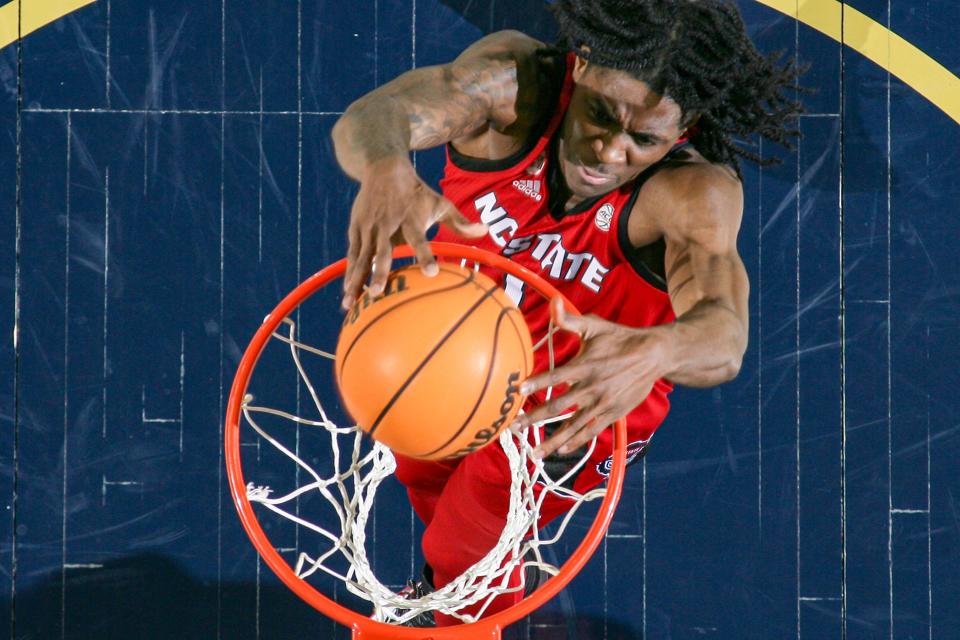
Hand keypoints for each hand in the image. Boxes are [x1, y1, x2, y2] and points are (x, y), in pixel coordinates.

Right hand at [341, 156, 486, 308]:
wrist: (383, 168)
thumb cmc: (417, 192)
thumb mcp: (440, 203)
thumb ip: (460, 222)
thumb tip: (486, 231)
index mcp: (411, 219)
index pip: (420, 239)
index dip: (425, 255)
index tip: (432, 272)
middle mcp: (387, 224)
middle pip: (383, 251)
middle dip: (379, 272)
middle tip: (377, 292)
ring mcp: (369, 227)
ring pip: (361, 256)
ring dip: (355, 279)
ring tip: (350, 303)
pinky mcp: (356, 230)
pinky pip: (352, 255)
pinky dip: (349, 273)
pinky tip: (347, 294)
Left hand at [514, 298, 671, 457]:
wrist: (653, 355)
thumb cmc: (620, 338)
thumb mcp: (595, 326)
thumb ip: (570, 320)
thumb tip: (553, 303)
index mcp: (586, 365)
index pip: (557, 375)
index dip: (538, 382)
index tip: (520, 389)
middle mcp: (592, 387)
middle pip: (559, 406)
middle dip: (534, 418)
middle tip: (514, 428)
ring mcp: (602, 403)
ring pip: (573, 425)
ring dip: (552, 440)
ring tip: (534, 454)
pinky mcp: (612, 414)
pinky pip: (591, 430)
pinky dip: (576, 441)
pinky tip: (561, 450)